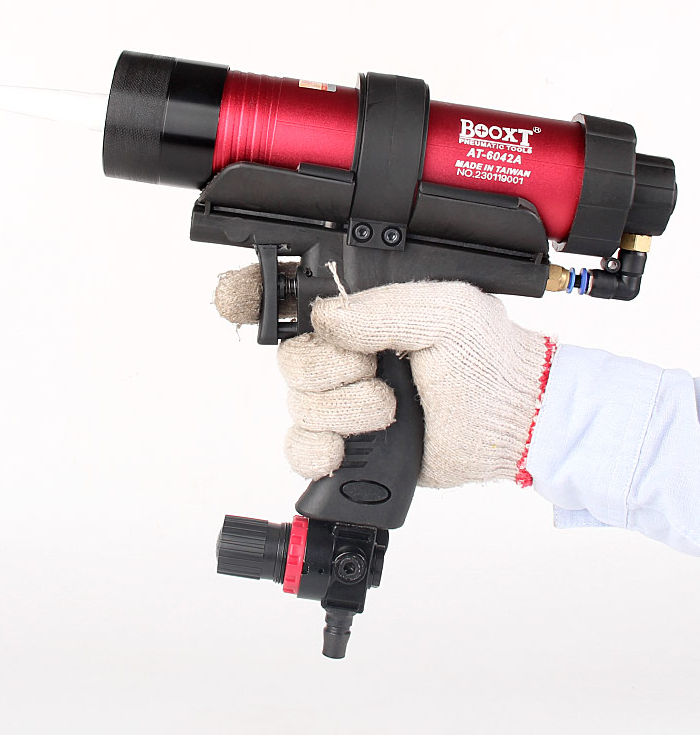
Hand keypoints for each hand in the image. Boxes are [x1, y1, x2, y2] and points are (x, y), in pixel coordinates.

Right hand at [215, 267, 554, 488]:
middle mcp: (345, 352)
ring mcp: (343, 399)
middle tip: (377, 368)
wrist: (512, 420)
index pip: (289, 296)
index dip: (252, 294)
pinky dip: (316, 451)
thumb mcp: (447, 309)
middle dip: (332, 369)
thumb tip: (326, 319)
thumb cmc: (489, 357)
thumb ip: (383, 307)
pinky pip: (300, 447)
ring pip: (296, 404)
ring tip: (390, 408)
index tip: (234, 298)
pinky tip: (343, 448)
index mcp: (362, 310)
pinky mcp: (347, 441)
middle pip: (289, 358)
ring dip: (344, 411)